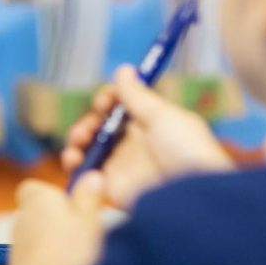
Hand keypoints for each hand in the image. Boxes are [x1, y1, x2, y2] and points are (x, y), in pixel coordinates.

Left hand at [8, 173, 106, 264]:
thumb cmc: (69, 252)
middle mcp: (21, 218)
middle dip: (62, 220)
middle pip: (42, 212)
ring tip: (81, 256)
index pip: (34, 188)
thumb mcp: (90, 219)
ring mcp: (18, 244)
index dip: (55, 194)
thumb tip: (91, 177)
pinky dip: (53, 261)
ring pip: (42, 236)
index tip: (77, 204)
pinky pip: (40, 257)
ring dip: (59, 242)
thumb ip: (89, 197)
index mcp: (35, 198)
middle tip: (87, 232)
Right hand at [61, 65, 234, 208]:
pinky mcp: (111, 188)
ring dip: (78, 138)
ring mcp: (122, 167)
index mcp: (151, 125)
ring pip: (89, 148)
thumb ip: (138, 95)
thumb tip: (123, 69)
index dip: (109, 100)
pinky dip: (73, 164)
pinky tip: (74, 157)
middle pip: (101, 127)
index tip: (105, 101)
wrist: (192, 195)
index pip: (122, 108)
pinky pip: (84, 174)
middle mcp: (135, 145)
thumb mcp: (164, 116)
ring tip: (80, 138)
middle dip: (90, 120)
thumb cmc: (187, 151)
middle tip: (92, 123)